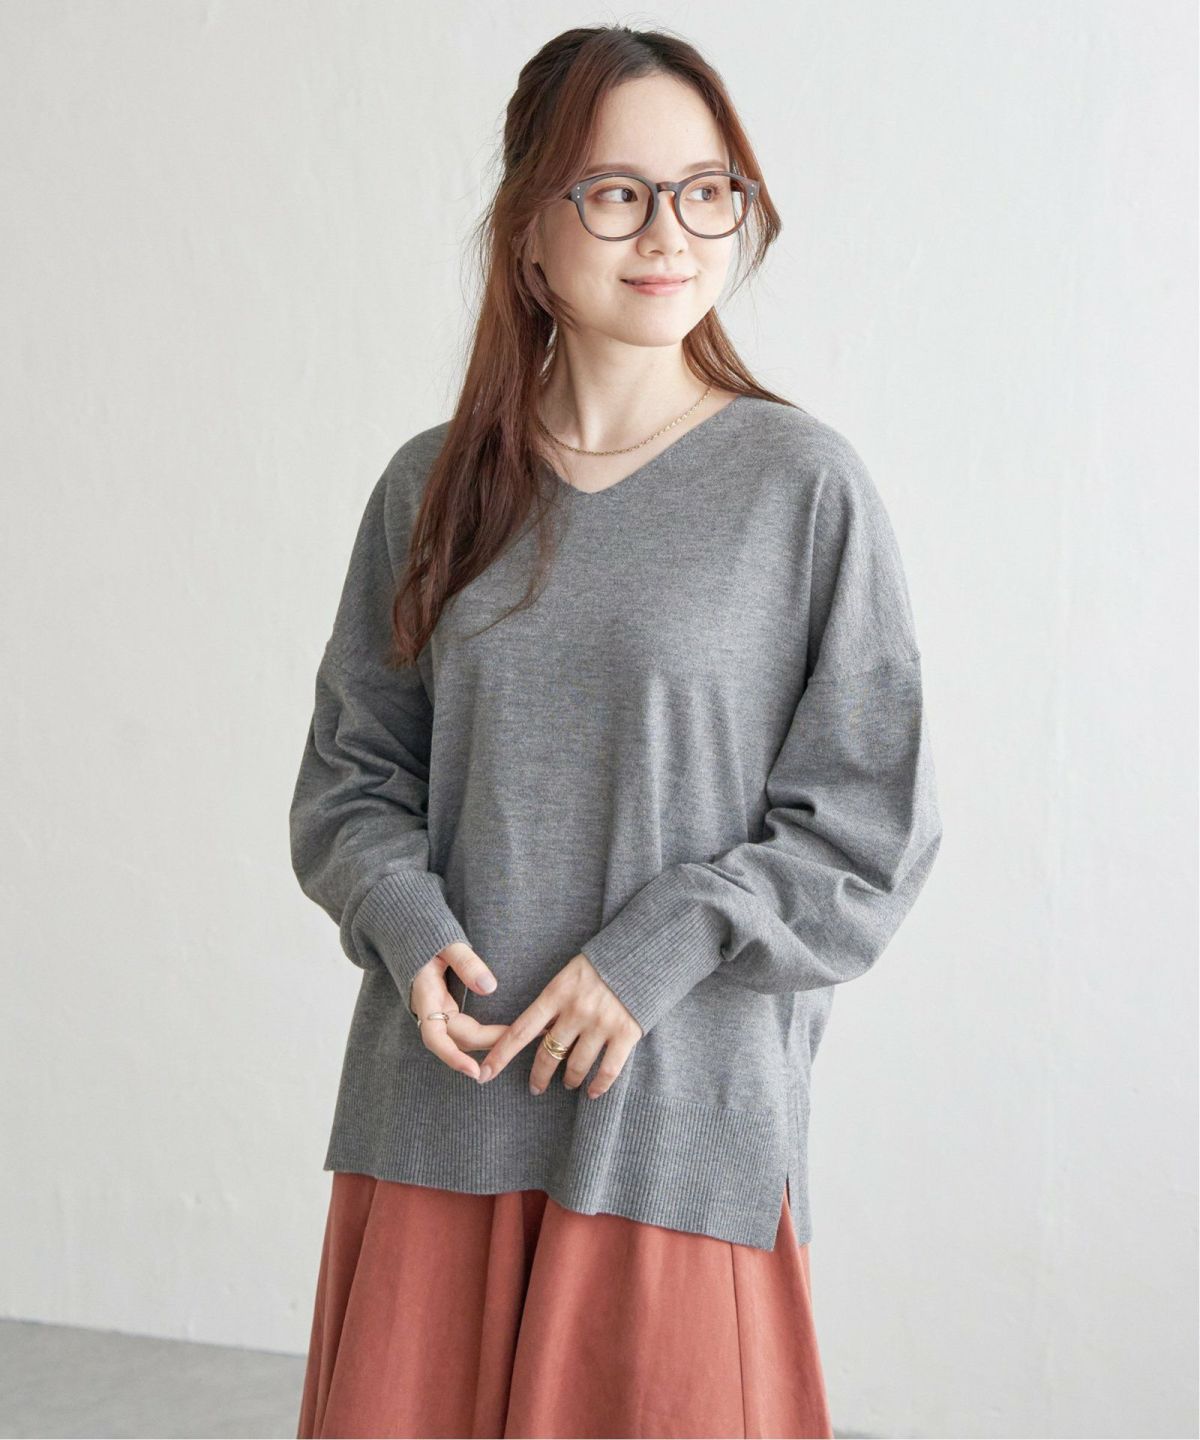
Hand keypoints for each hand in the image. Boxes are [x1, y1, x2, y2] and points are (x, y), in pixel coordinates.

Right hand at [409, 941, 506, 1081]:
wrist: (411, 932)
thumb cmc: (427, 936)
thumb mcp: (448, 944)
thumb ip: (466, 962)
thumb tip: (490, 987)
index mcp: (425, 998)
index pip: (435, 1037)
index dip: (453, 1057)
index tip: (474, 1071)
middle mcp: (430, 1010)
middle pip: (458, 1039)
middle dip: (489, 1044)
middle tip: (522, 1040)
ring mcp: (438, 1011)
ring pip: (463, 1036)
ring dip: (488, 1042)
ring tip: (518, 1041)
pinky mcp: (446, 1009)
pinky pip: (465, 1028)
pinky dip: (484, 1035)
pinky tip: (504, 1034)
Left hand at [476, 953, 642, 1098]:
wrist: (643, 953)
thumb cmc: (601, 965)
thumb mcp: (569, 975)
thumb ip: (554, 1003)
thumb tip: (537, 1033)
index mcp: (556, 993)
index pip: (520, 1030)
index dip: (500, 1054)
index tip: (484, 1073)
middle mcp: (576, 1010)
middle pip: (547, 1054)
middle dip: (538, 1076)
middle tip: (536, 1087)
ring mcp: (601, 1023)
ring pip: (575, 1066)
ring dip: (569, 1080)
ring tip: (569, 1083)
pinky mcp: (625, 1033)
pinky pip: (607, 1070)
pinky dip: (598, 1086)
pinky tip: (592, 1092)